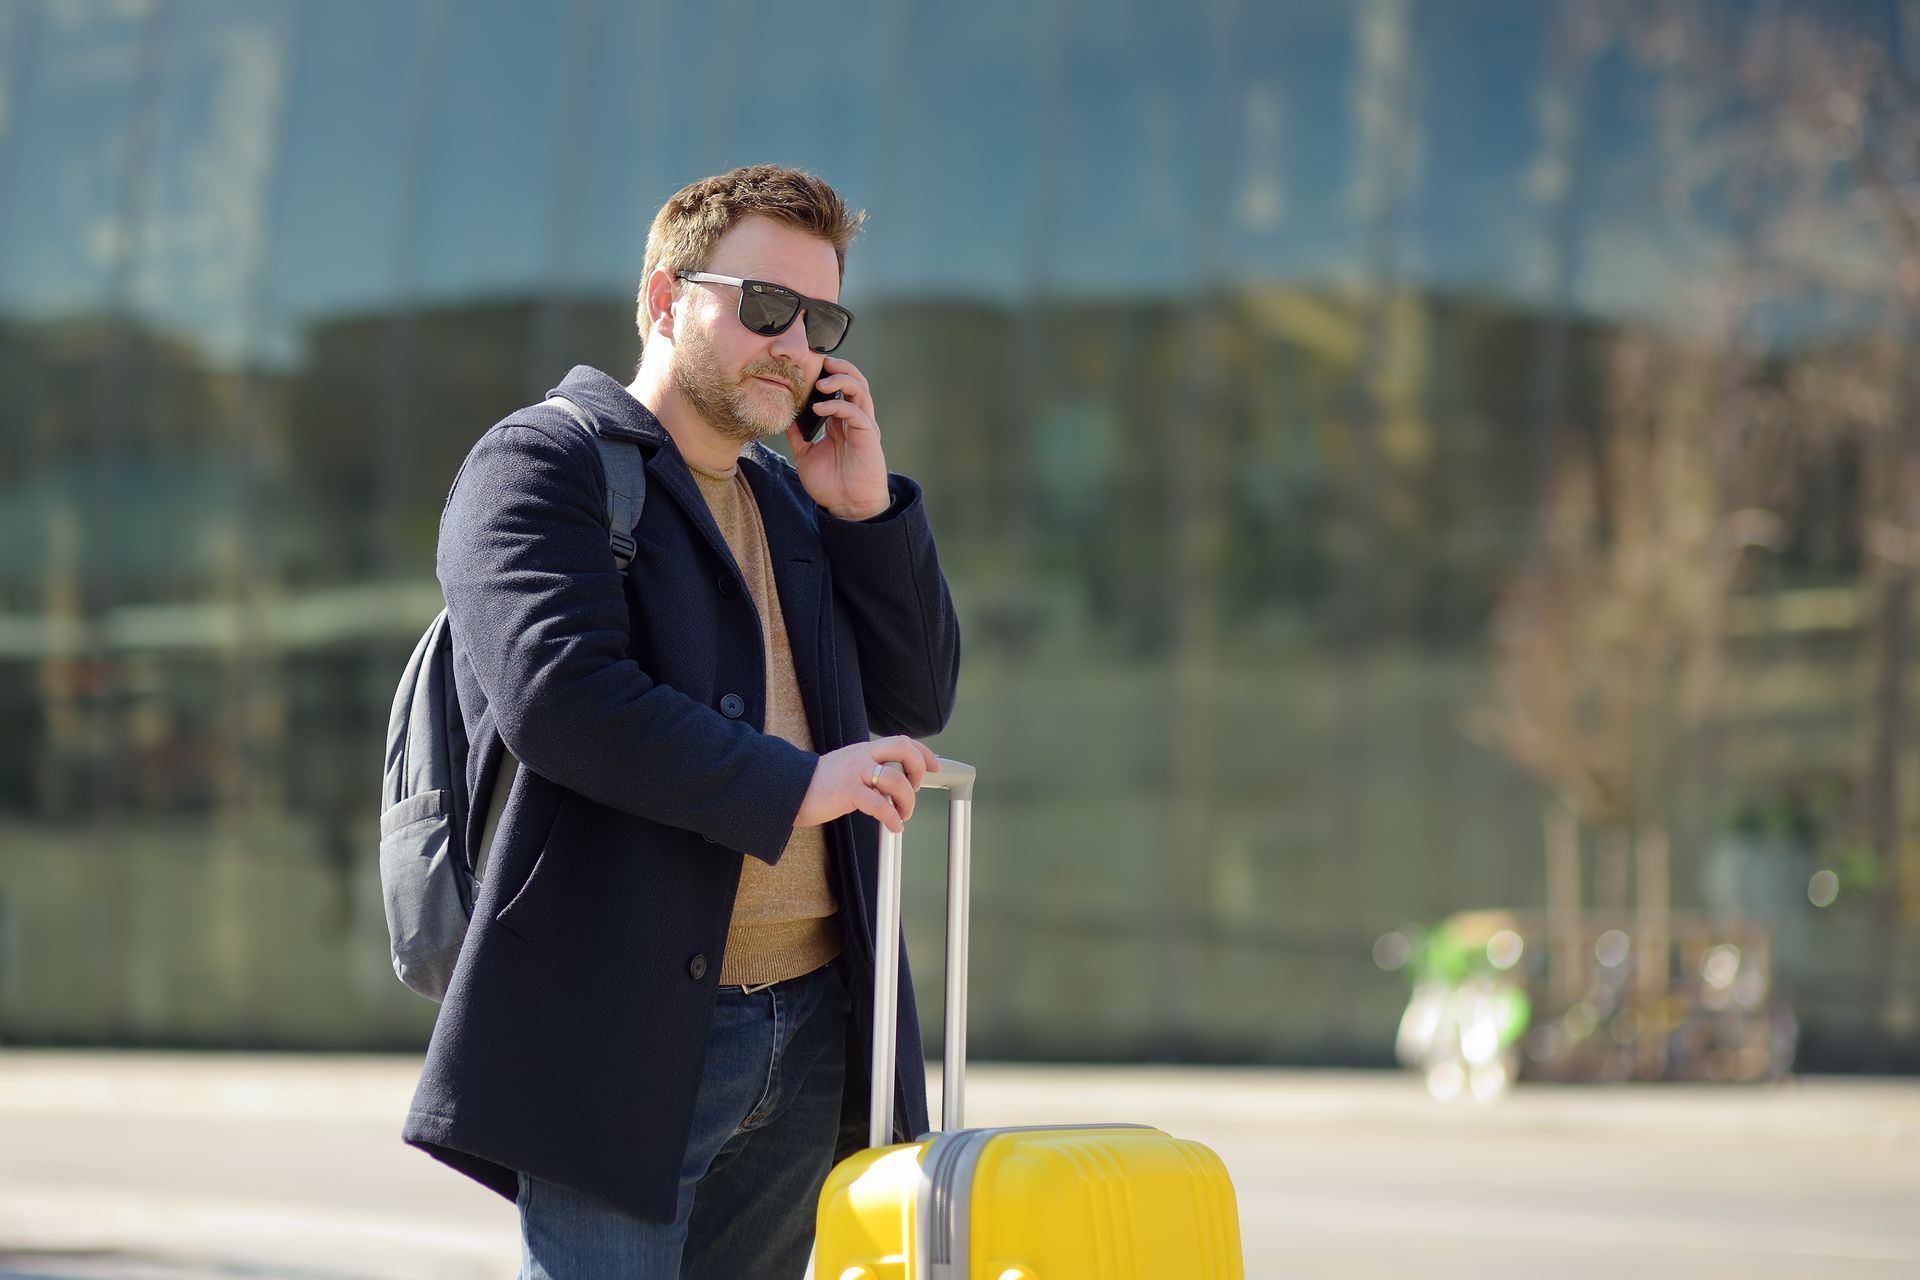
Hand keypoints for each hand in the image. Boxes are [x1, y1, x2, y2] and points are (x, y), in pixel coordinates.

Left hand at [785, 356, 890, 520]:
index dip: (826, 372)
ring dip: (841, 379)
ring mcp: (863, 426)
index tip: (806, 365)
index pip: (838, 386)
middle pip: (854, 380)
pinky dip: (838, 405)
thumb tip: (783, 415)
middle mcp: (854, 418)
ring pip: (860, 389)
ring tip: (820, 381)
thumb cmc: (830, 484)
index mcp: (840, 420)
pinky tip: (820, 407)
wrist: (847, 507)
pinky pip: (856, 412)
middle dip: (839, 366)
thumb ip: (797, 434)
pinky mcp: (868, 436)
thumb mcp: (805, 454)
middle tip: (819, 361)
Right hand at [795, 736, 940, 833]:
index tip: (934, 766)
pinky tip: (894, 826)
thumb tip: (894, 784)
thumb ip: (869, 770)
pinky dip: (893, 818)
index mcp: (864, 750)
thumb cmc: (819, 785)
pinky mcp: (848, 792)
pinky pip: (880, 805)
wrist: (790, 790)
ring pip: (896, 779)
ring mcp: (855, 773)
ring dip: (908, 800)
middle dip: (918, 769)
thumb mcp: (848, 768)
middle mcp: (862, 756)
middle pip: (903, 749)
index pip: (901, 741)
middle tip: (916, 788)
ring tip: (904, 814)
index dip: (923, 752)